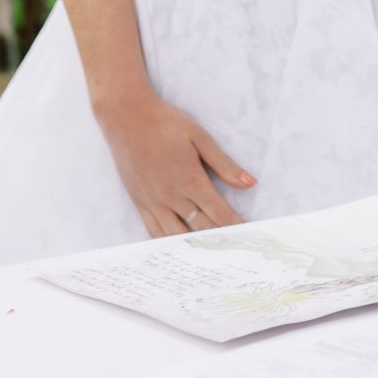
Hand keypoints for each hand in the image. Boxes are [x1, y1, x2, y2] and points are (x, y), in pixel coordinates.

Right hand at [94, 91, 256, 238]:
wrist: (127, 118)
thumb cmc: (166, 124)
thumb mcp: (200, 138)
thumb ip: (224, 165)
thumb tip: (250, 183)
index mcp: (191, 180)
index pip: (219, 213)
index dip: (235, 227)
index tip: (248, 239)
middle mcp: (172, 196)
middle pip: (201, 228)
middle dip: (219, 242)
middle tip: (234, 253)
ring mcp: (153, 202)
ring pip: (176, 235)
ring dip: (194, 248)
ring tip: (209, 259)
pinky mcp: (139, 202)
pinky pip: (153, 231)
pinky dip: (167, 244)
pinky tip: (177, 251)